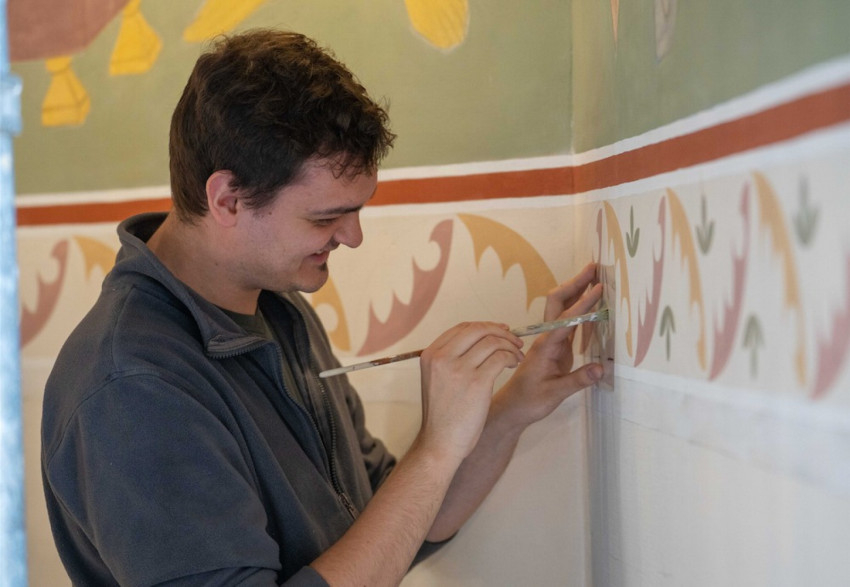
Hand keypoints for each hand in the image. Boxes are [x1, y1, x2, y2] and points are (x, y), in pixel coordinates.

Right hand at [416, 322, 524, 463]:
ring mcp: (458, 369)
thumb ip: (451, 359)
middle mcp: (442, 358)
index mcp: (431, 355)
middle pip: (478, 329)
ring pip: (492, 342)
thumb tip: (480, 340)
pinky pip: (501, 358)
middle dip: (501, 332)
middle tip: (515, 341)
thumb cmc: (443, 415)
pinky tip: (515, 365)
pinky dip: (512, 358)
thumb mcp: (437, 379)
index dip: (485, 326)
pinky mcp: (477, 382)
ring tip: (517, 357)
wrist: (440, 443)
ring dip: (510, 346)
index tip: (500, 331)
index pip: (462, 327)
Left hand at [496, 262, 603, 428]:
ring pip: (563, 310)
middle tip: (595, 268)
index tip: (599, 288)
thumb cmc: (529, 401)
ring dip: (578, 292)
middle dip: (576, 284)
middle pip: (559, 303)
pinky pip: (568, 323)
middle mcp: (547, 338)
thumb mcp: (555, 394)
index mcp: (546, 346)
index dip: (584, 303)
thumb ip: (577, 380)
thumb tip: (601, 368)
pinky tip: (591, 304)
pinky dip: (580, 309)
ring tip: (596, 277)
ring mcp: (551, 341)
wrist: (512, 408)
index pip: (567, 319)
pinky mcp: (555, 348)